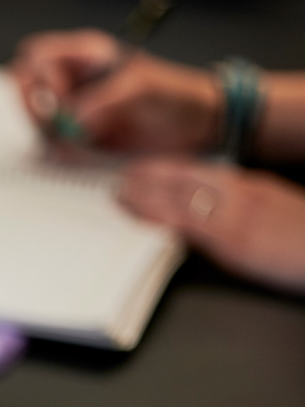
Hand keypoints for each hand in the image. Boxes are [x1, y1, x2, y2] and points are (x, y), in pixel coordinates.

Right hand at [10, 29, 220, 153]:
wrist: (196, 129)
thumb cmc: (176, 96)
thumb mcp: (142, 88)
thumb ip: (104, 99)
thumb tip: (72, 117)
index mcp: (84, 56)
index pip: (35, 57)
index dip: (39, 77)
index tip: (61, 98)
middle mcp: (72, 83)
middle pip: (23, 89)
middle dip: (35, 109)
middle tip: (61, 124)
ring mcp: (71, 114)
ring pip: (33, 122)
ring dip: (49, 134)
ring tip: (82, 140)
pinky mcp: (76, 142)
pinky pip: (50, 148)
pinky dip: (60, 155)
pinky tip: (86, 152)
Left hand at [118, 157, 304, 289]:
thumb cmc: (304, 237)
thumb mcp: (273, 209)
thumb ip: (242, 205)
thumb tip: (210, 212)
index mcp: (250, 187)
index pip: (200, 171)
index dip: (168, 168)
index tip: (144, 167)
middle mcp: (240, 195)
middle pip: (185, 178)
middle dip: (150, 176)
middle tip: (120, 175)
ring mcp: (235, 216)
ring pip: (181, 197)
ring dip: (147, 194)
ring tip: (119, 193)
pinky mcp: (235, 239)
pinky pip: (190, 224)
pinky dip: (162, 218)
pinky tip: (142, 217)